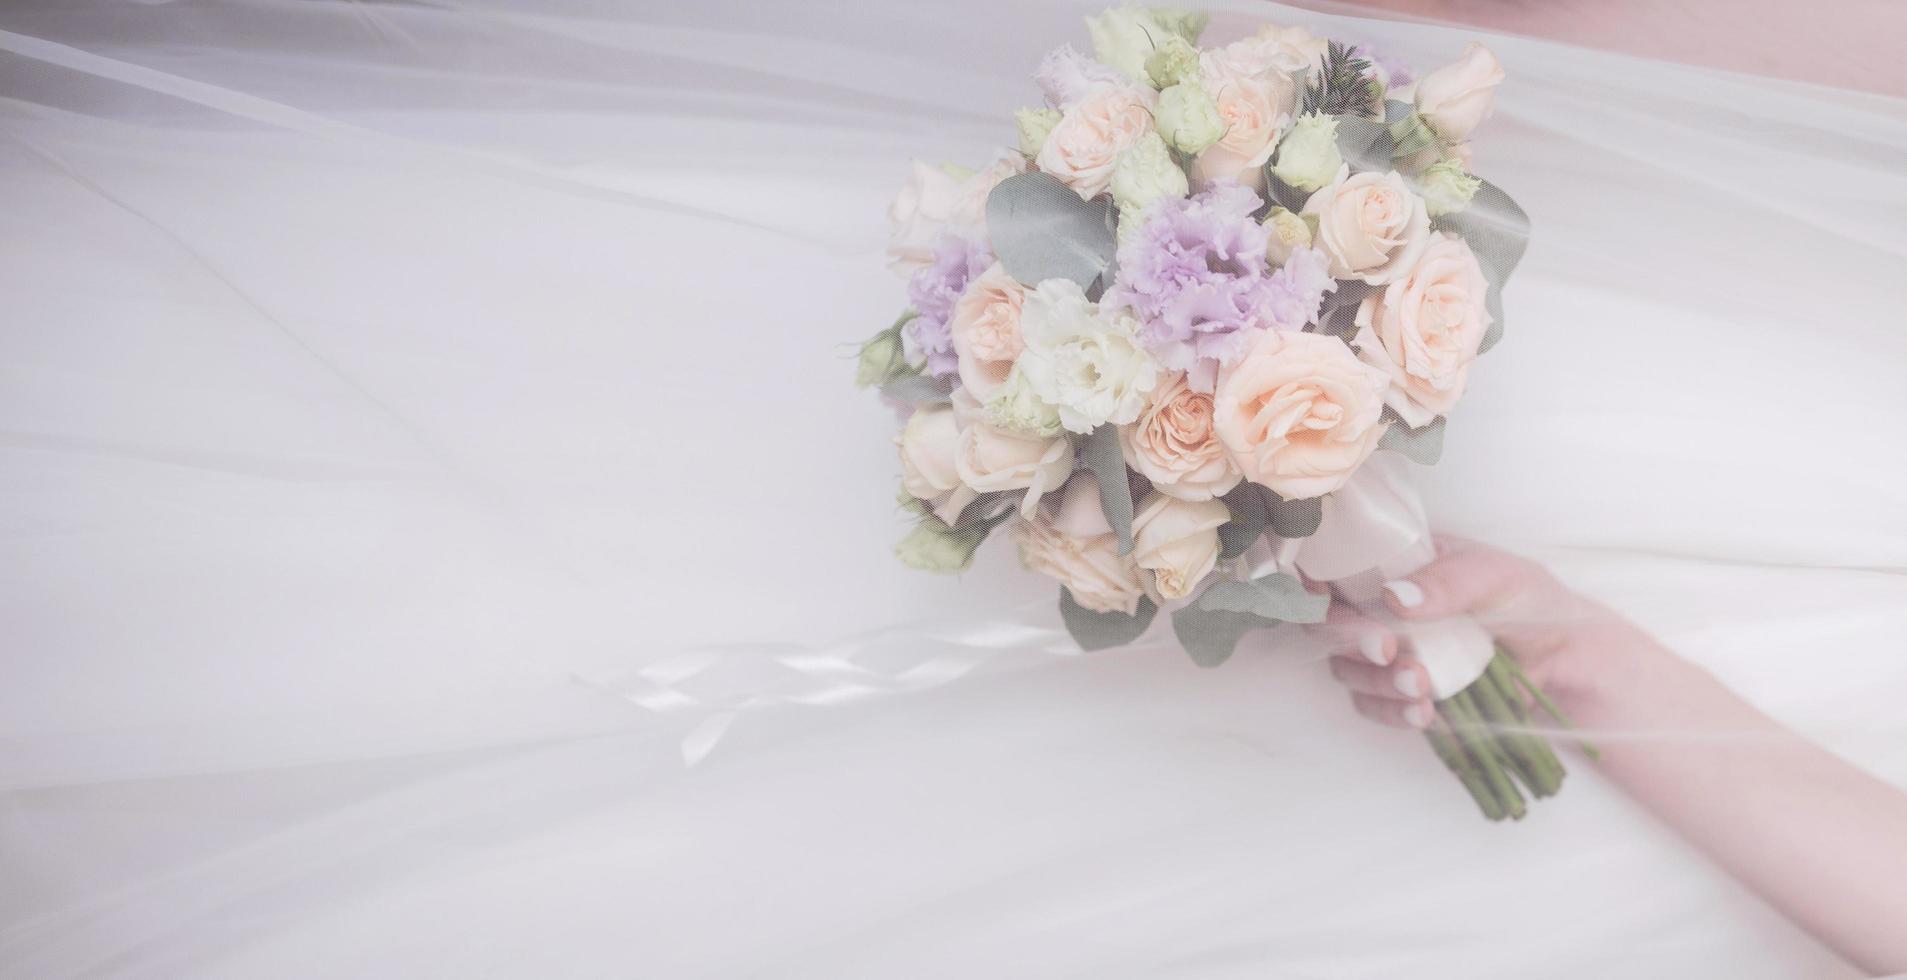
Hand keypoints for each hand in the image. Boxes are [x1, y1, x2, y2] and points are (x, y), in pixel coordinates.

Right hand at [1312, 536, 1665, 729]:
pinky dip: (1392, 711)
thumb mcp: (1500, 577)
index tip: (1324, 597)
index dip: (1315, 582)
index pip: (1335, 567)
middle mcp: (1383, 608)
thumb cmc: (1537, 605)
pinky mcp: (1405, 694)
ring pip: (1348, 670)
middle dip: (1348, 638)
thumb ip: (1449, 582)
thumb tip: (1393, 595)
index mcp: (1399, 565)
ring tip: (1424, 686)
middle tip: (1386, 648)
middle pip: (1329, 625)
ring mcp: (1392, 653)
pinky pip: (1374, 707)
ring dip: (1377, 680)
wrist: (1572, 665)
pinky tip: (1424, 713)